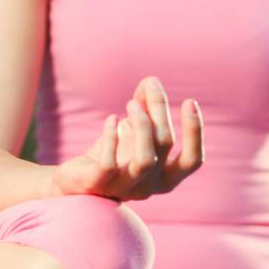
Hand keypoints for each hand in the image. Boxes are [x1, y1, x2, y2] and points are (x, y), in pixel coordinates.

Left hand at [51, 75, 203, 202]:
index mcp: (164, 178)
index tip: (190, 101)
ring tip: (131, 103)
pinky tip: (110, 119)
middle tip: (151, 85)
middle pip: (165, 144)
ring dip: (142, 125)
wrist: (74, 182)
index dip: (195, 132)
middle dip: (159, 109)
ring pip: (145, 159)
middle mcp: (149, 186)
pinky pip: (109, 163)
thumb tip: (152, 81)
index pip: (192, 161)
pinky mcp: (100, 184)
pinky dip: (112, 137)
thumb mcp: (131, 131)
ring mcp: (125, 187)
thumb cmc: (110, 156)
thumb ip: (144, 108)